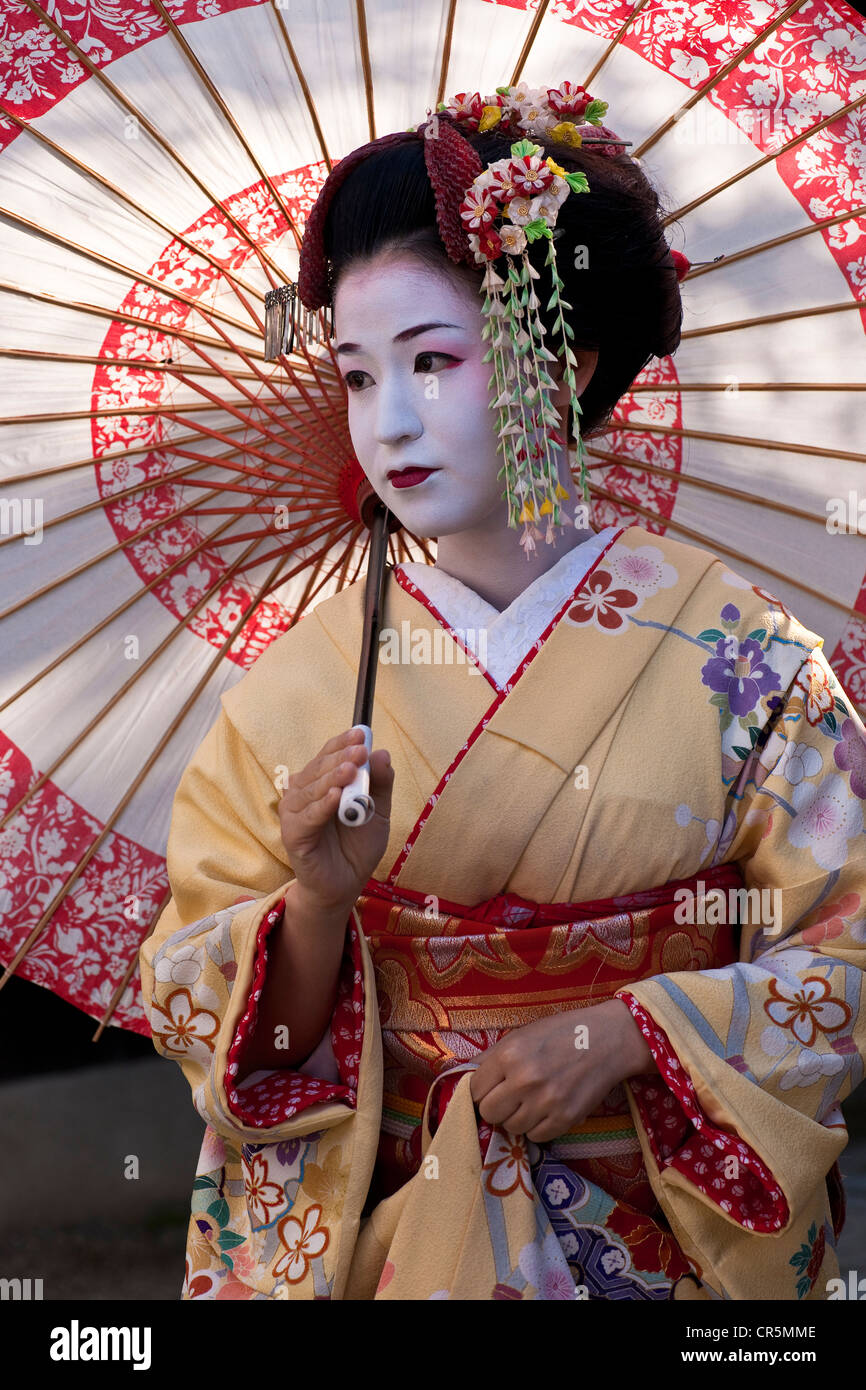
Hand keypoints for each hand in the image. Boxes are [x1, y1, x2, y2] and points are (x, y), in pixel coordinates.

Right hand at [278, 727, 393, 910]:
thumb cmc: (357, 846)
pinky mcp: (293, 836)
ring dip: (332, 778)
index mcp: (320, 782)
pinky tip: (335, 796)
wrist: (345, 884)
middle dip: (341, 758)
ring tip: (351, 769)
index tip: (362, 733)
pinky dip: (321, 806)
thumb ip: (380, 784)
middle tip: (361, 750)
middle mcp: (303, 794)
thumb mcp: (378, 811)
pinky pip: (308, 818)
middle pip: (319, 768)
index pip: (328, 755)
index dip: (343, 743)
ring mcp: (295, 814)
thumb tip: (382, 753)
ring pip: (312, 790)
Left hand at [469, 998, 658, 1143]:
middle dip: (496, 1107)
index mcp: (508, 1055)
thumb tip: (464, 1076)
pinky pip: (536, 1137)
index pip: (474, 1090)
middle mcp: (524, 1080)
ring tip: (532, 1101)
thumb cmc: (560, 1033)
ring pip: (511, 1128)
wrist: (606, 1039)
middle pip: (489, 1113)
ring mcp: (545, 1102)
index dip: (482, 1090)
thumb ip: (491, 1058)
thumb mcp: (521, 1035)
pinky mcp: (565, 1119)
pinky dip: (538, 1126)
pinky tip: (547, 1109)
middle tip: (510, 1097)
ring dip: (518, 1117)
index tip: (492, 1088)